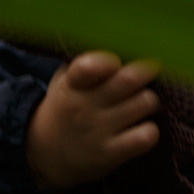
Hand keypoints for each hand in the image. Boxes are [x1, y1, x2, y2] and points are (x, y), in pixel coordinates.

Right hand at [25, 51, 161, 187]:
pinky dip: (150, 130)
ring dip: (149, 100)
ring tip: (140, 103)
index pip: (89, 66)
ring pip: (146, 102)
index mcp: (73, 83)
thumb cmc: (66, 107)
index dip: (110, 61)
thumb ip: (91, 60)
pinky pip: (146, 136)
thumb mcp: (66, 80)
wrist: (43, 154)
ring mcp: (98, 131)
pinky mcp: (109, 154)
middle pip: (131, 78)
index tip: (119, 61)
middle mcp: (85, 106)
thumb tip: (127, 39)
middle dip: (146, 72)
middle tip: (147, 75)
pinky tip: (141, 128)